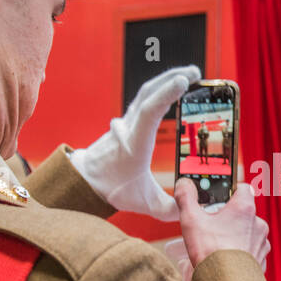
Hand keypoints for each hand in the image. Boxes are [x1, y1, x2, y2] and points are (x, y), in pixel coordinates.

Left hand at [70, 65, 200, 220]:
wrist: (84, 180)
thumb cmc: (113, 189)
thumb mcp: (143, 203)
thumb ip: (169, 208)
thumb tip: (192, 206)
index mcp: (134, 144)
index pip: (150, 112)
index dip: (167, 94)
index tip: (184, 81)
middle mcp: (129, 128)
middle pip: (148, 93)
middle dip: (172, 78)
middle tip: (195, 72)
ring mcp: (126, 122)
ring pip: (146, 92)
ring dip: (166, 80)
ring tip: (189, 75)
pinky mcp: (127, 121)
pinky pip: (145, 99)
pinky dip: (160, 89)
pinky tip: (173, 88)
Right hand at [174, 178, 269, 270]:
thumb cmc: (210, 251)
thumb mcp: (191, 220)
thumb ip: (186, 197)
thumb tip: (184, 184)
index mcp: (244, 208)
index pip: (242, 188)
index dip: (228, 192)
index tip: (217, 199)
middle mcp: (258, 223)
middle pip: (243, 212)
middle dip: (229, 217)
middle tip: (212, 226)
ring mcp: (262, 242)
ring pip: (249, 232)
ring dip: (237, 236)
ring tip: (219, 246)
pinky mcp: (261, 260)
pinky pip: (252, 251)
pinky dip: (242, 253)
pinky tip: (228, 259)